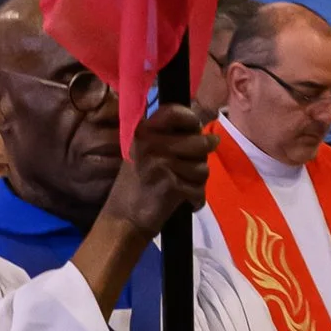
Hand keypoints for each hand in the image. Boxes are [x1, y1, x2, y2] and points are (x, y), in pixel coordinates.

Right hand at [105, 99, 210, 242]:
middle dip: (200, 157)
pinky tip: (183, 201)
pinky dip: (195, 199)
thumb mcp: (143, 151)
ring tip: (180, 186)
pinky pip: (200, 189)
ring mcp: (162, 164)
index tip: (194, 128)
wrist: (123, 219)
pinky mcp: (172, 186)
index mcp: (143, 131)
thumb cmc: (135, 185)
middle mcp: (152, 144)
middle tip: (188, 167)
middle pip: (199, 141)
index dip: (191, 119)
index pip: (175, 112)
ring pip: (203, 167)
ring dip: (197, 181)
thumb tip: (207, 130)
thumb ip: (168, 137)